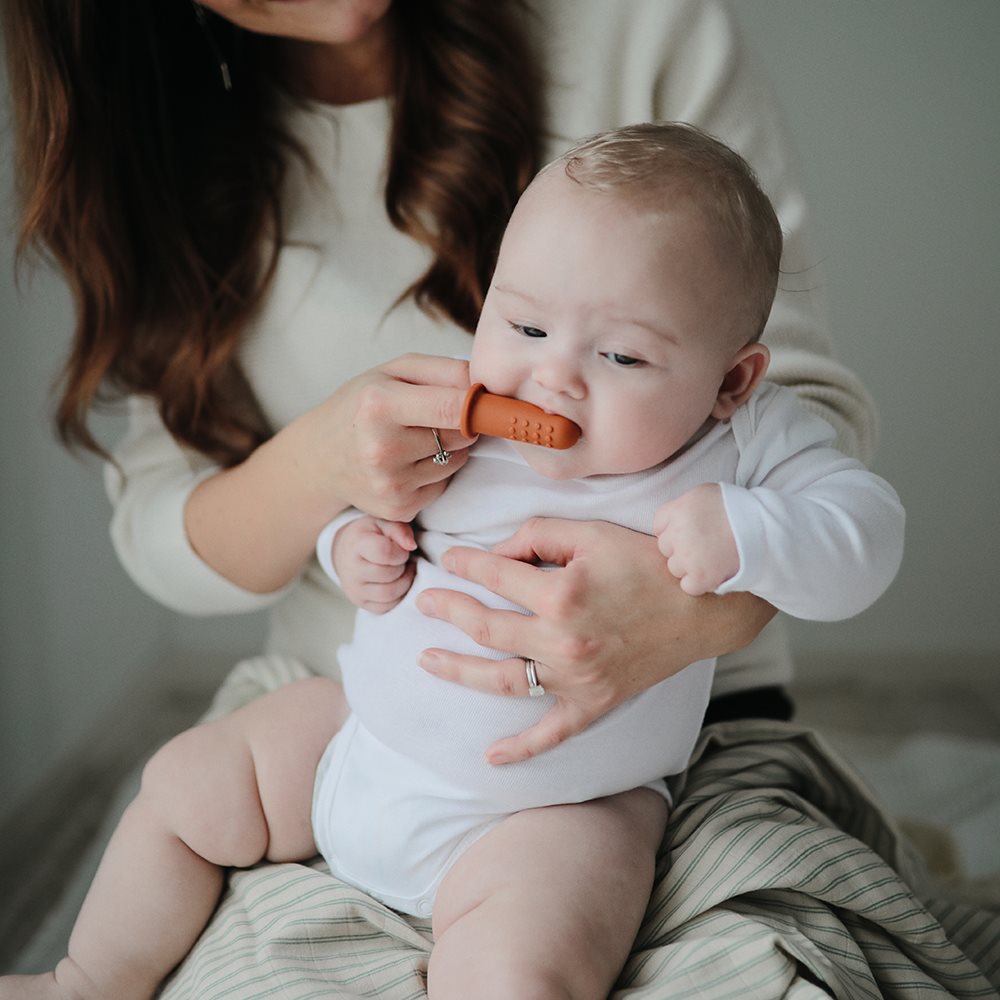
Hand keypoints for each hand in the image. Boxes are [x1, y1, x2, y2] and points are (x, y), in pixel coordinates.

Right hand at [186, 354, 474, 593]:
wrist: (321, 457)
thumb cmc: (363, 404)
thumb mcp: (395, 371)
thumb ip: (445, 369)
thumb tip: (489, 385)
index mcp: (379, 406)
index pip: (454, 408)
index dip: (479, 404)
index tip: (486, 401)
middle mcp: (382, 449)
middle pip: (461, 435)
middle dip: (462, 423)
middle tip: (436, 415)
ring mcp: (391, 485)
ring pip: (457, 461)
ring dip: (450, 449)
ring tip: (416, 439)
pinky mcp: (399, 509)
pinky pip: (443, 485)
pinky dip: (436, 474)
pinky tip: (408, 463)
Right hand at [330, 517, 416, 613]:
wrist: (347, 551)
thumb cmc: (370, 535)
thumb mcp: (383, 523)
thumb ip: (399, 529)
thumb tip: (411, 545)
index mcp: (356, 544)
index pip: (384, 552)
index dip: (401, 552)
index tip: (402, 549)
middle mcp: (351, 570)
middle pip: (389, 574)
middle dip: (403, 567)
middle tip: (404, 560)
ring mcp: (354, 589)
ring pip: (390, 594)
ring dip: (404, 582)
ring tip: (403, 570)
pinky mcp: (360, 603)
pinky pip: (386, 607)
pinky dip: (398, 596)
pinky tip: (397, 582)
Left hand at [415, 518, 774, 763]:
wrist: (700, 606)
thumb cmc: (645, 563)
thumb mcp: (590, 533)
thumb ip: (536, 536)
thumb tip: (494, 554)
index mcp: (561, 595)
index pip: (494, 577)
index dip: (465, 565)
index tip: (448, 560)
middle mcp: (562, 641)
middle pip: (486, 628)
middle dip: (448, 611)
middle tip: (424, 603)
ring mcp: (575, 679)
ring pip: (501, 680)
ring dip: (458, 671)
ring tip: (427, 660)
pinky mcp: (593, 703)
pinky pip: (551, 733)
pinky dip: (521, 749)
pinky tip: (491, 757)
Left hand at [653, 483, 738, 594]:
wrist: (764, 528)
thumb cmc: (737, 508)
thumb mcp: (706, 494)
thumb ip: (686, 505)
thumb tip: (675, 516)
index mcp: (679, 509)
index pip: (659, 524)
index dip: (673, 529)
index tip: (690, 532)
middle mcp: (678, 532)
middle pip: (665, 547)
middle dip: (680, 548)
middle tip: (704, 545)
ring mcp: (688, 556)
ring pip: (675, 567)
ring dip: (689, 566)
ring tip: (711, 558)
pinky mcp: (700, 576)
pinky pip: (688, 586)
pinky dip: (699, 584)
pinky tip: (712, 573)